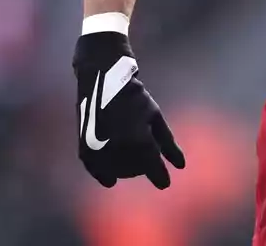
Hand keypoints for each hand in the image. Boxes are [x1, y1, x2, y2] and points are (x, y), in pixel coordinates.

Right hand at [73, 32, 184, 187]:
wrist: (102, 81)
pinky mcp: (85, 149)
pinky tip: (111, 179)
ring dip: (126, 169)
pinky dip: (105, 174)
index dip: (161, 178)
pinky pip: (97, 170)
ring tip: (130, 156)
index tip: (165, 183)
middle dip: (143, 166)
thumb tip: (180, 165)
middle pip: (136, 171)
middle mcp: (119, 149)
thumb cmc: (134, 97)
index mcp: (140, 140)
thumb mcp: (155, 117)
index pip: (154, 169)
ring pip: (118, 172)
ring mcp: (100, 150)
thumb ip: (168, 143)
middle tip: (145, 157)